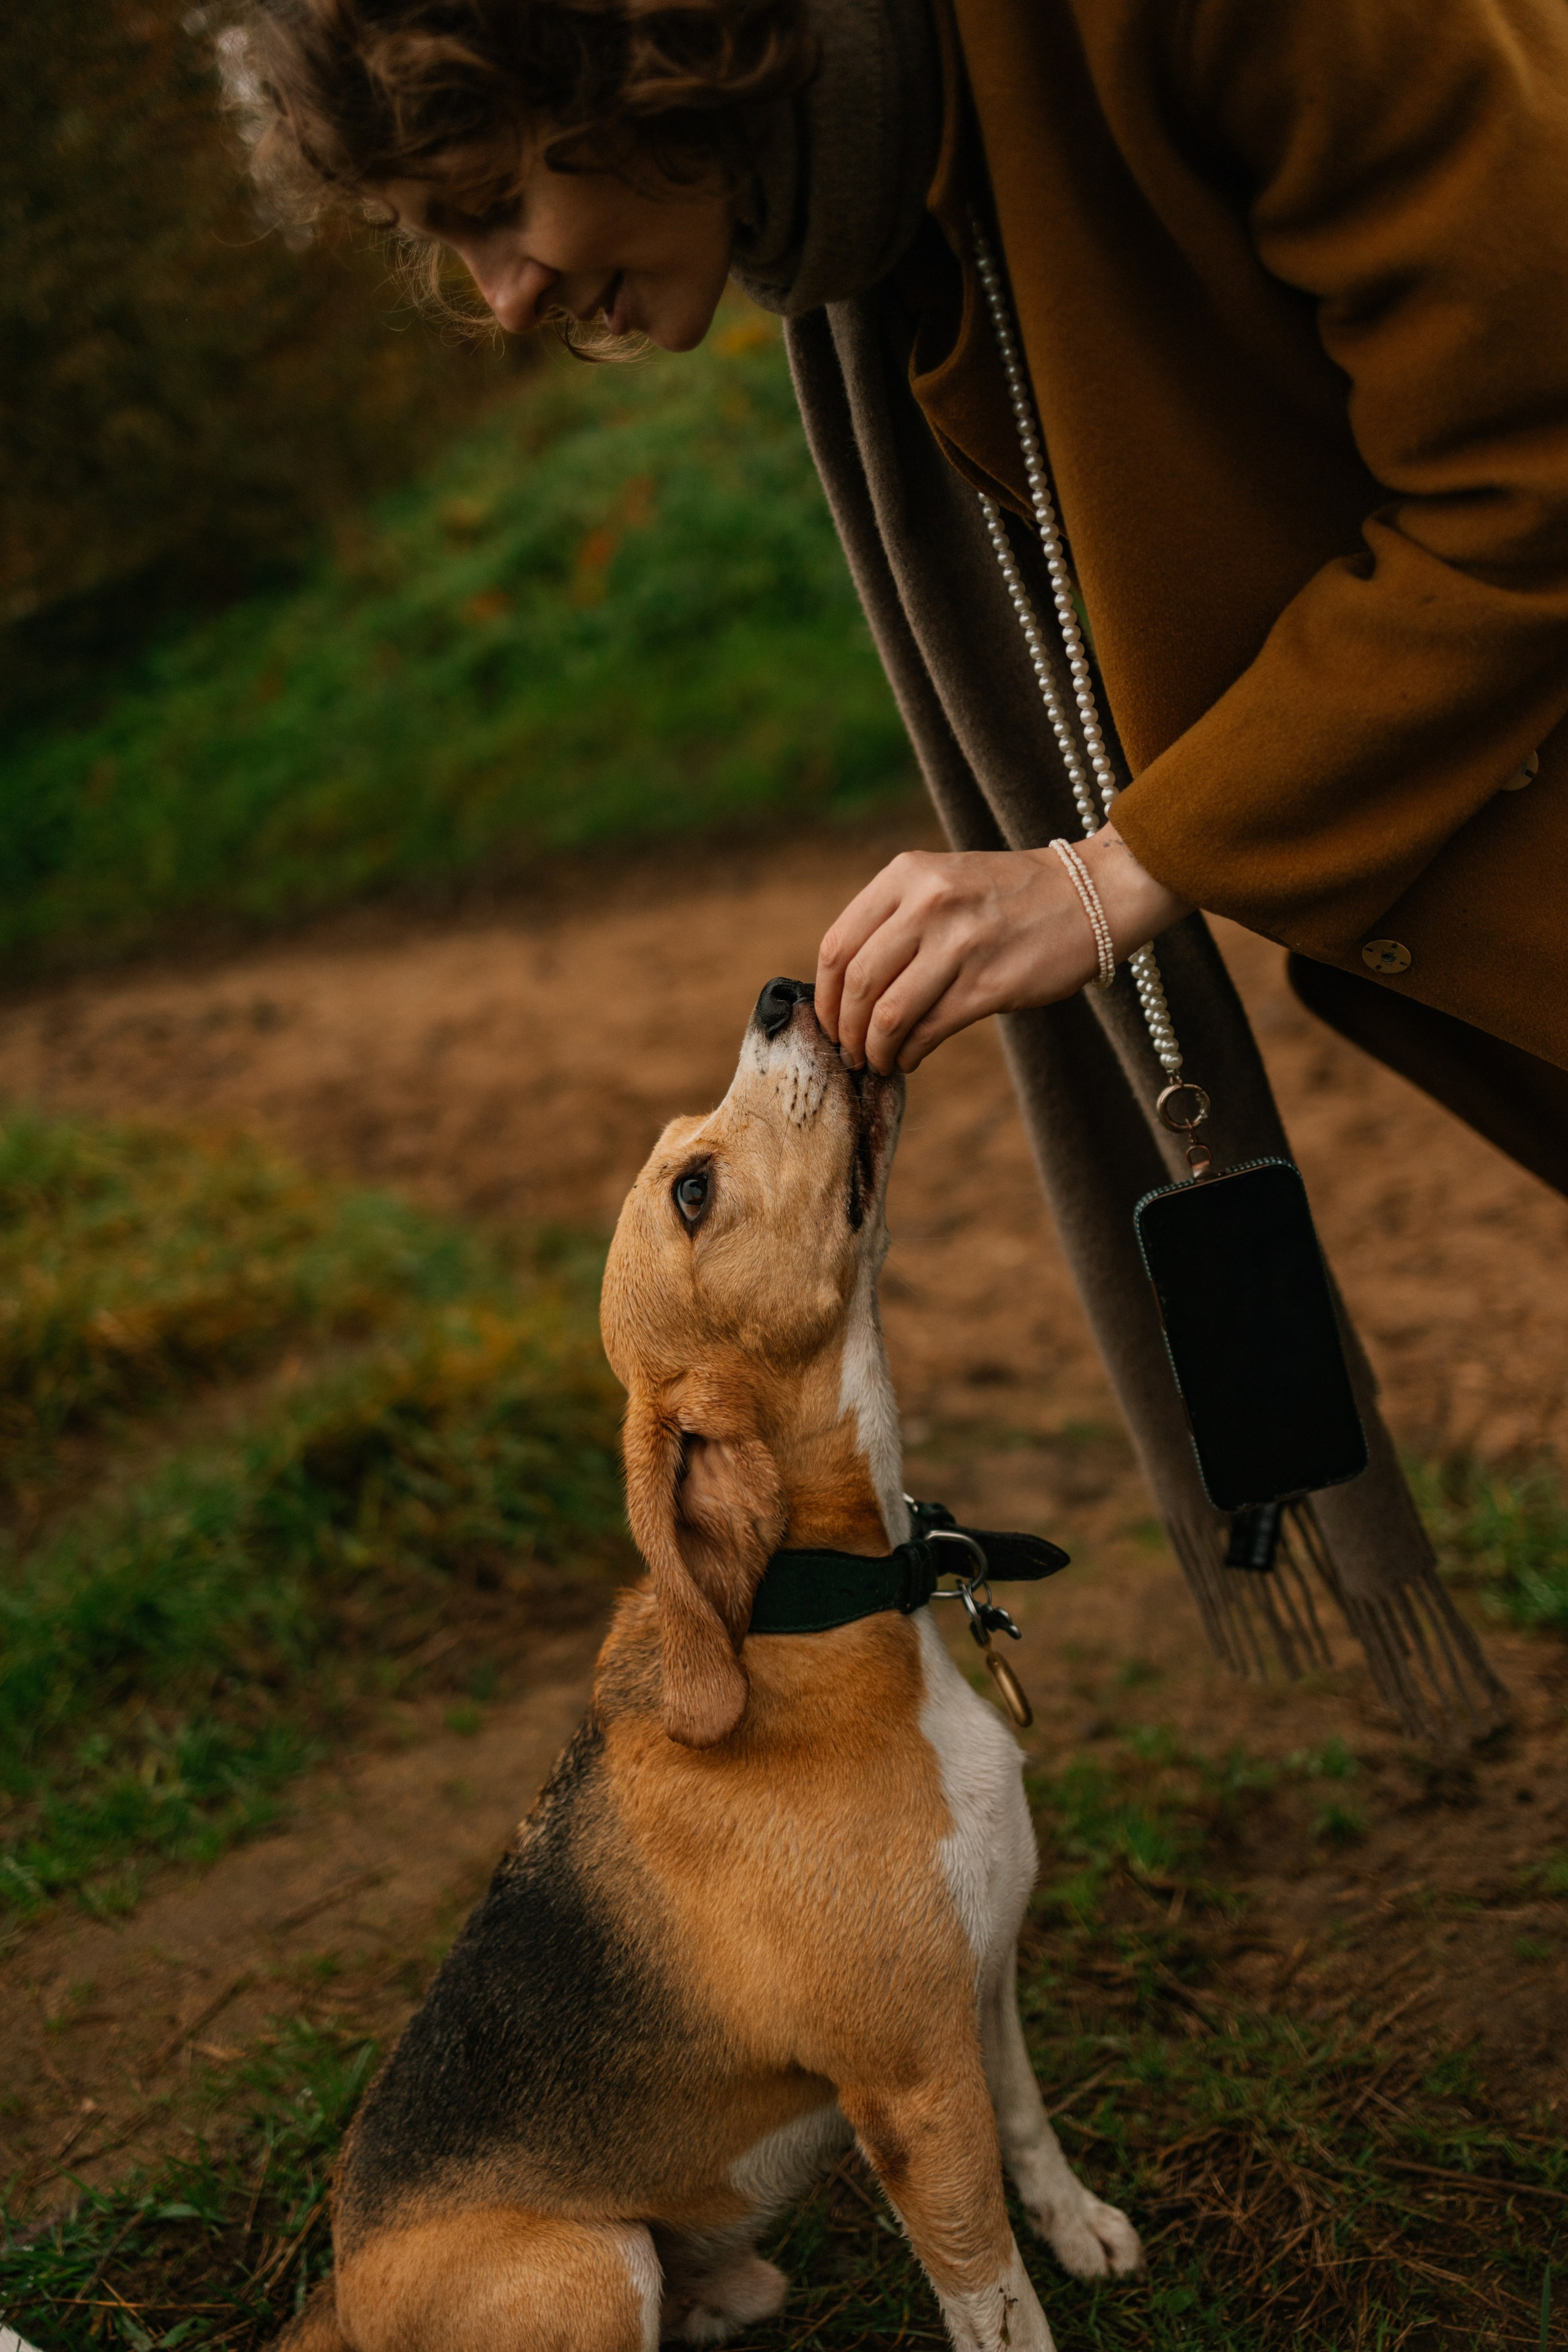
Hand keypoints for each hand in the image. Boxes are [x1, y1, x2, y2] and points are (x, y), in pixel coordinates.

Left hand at [814, 827, 1191, 1073]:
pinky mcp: (990, 983)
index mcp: (906, 875)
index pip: (838, 946)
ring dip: (875, 1049)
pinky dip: (909, 1053)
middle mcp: (928, 903)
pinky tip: (910, 1059)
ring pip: (889, 1014)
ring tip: (878, 1060)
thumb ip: (893, 922)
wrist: (1090, 894)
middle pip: (858, 984)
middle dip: (846, 1030)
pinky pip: (930, 1030)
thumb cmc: (1007, 897)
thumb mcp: (941, 883)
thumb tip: (845, 991)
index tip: (828, 1023)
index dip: (824, 997)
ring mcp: (960, 943)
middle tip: (849, 1052)